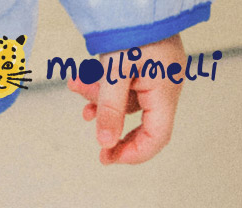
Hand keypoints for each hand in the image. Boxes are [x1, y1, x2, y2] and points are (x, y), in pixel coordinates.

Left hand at [66, 34, 185, 164]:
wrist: (133, 0)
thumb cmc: (131, 30)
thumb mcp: (115, 74)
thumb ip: (110, 111)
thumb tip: (106, 143)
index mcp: (164, 91)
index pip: (157, 137)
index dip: (133, 154)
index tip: (107, 157)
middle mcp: (164, 87)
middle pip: (143, 126)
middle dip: (114, 132)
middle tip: (96, 148)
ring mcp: (156, 77)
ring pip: (125, 104)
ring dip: (98, 101)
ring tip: (78, 87)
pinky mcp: (145, 68)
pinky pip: (124, 87)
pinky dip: (102, 88)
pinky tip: (81, 80)